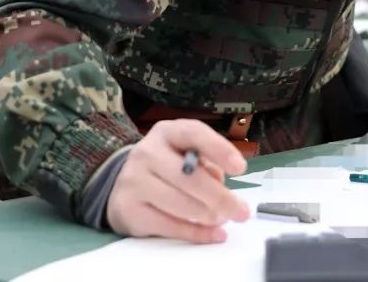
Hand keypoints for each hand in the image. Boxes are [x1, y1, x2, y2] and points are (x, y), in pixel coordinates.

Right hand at [107, 119, 249, 242]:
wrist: (126, 182)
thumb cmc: (169, 163)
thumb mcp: (186, 152)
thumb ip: (206, 163)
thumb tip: (222, 189)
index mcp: (166, 132)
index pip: (194, 134)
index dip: (219, 150)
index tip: (240, 168)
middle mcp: (147, 153)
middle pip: (188, 177)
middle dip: (220, 197)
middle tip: (241, 211)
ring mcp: (134, 182)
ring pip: (179, 204)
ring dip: (208, 216)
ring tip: (224, 219)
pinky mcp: (129, 211)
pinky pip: (168, 226)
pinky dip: (195, 233)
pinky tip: (213, 234)